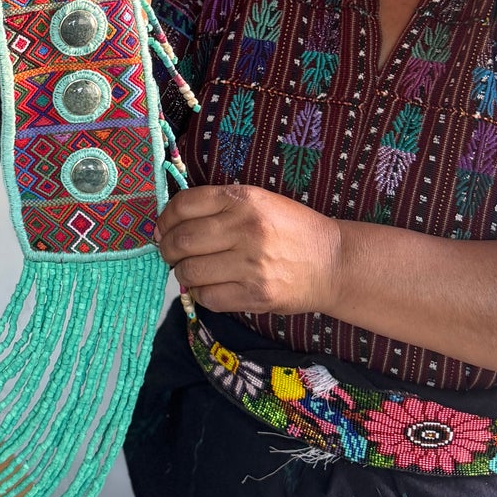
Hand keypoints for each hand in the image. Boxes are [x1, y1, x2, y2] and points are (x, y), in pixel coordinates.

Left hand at [157, 183, 342, 316]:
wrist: (333, 262)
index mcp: (244, 199)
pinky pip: (208, 298)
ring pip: (190, 272)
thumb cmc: (292, 229)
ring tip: (191, 270)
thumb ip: (219, 206)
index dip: (166, 218)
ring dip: (182, 273)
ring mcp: (251, 264)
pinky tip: (210, 287)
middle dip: (167, 249)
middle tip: (171, 253)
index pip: (185, 205)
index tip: (163, 228)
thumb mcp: (260, 201)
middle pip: (182, 240)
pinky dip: (201, 294)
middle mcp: (245, 229)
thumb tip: (170, 224)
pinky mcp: (255, 295)